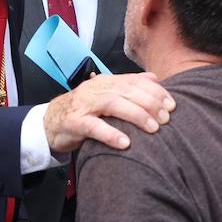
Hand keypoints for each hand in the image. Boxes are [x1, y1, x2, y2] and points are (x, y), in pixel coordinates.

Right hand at [43, 72, 173, 154]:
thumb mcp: (106, 95)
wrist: (49, 122)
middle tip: (166, 119)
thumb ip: (129, 86)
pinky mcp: (73, 122)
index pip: (134, 81)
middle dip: (150, 103)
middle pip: (126, 91)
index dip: (155, 92)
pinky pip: (93, 127)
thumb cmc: (83, 111)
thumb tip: (155, 78)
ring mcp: (83, 105)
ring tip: (153, 128)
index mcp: (105, 82)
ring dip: (136, 115)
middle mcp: (95, 90)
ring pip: (112, 104)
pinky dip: (110, 134)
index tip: (172, 105)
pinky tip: (125, 143)